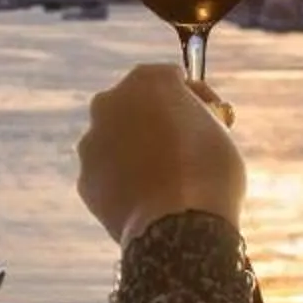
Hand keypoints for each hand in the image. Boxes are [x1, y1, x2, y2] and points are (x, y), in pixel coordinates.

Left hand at [76, 63, 246, 246]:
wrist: (180, 224)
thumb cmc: (209, 172)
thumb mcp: (217, 131)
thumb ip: (194, 116)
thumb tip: (186, 124)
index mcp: (147, 80)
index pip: (172, 78)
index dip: (195, 98)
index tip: (211, 117)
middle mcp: (110, 102)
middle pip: (136, 106)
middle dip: (156, 121)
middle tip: (184, 146)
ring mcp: (92, 140)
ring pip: (118, 141)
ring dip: (137, 152)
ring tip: (167, 180)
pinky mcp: (85, 177)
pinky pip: (109, 175)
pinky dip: (124, 182)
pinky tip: (148, 199)